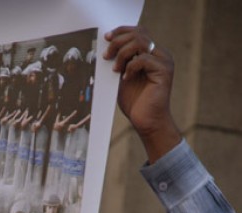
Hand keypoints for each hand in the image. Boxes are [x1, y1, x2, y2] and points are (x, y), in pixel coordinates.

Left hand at [103, 27, 180, 161]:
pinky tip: (125, 79)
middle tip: (106, 55)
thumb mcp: (123, 78)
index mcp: (152, 54)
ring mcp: (164, 62)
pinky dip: (130, 67)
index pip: (138, 32)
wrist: (147, 123)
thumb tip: (107, 48)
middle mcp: (160, 54)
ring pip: (140, 42)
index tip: (106, 38)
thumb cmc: (135, 104)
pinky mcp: (164, 72)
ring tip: (115, 69)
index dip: (121, 32)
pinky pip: (144, 59)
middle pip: (138, 33)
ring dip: (122, 54)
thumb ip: (120, 63)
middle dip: (118, 41)